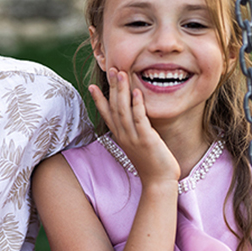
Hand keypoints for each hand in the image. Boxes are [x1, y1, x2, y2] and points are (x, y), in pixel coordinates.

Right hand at [89, 69, 179, 185]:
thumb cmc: (152, 164)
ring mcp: (133, 137)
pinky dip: (137, 104)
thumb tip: (135, 119)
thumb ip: (135, 132)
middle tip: (110, 69)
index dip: (99, 99)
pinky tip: (137, 91)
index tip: (92, 85)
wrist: (159, 182)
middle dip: (111, 87)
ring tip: (120, 73)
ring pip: (123, 110)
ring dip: (121, 91)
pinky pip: (139, 119)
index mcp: (121, 136)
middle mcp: (124, 136)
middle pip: (113, 107)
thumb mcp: (139, 145)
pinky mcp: (146, 139)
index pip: (106, 114)